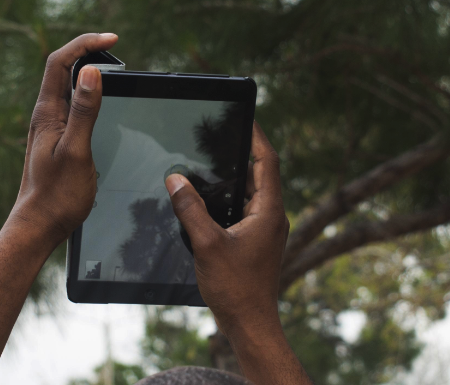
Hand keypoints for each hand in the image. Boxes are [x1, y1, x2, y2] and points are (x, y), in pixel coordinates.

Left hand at [8, 33, 117, 243]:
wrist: (40, 226)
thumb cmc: (56, 196)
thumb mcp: (75, 151)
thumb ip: (84, 111)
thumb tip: (90, 73)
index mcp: (47, 114)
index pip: (60, 62)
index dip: (84, 44)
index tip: (112, 40)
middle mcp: (46, 116)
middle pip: (63, 69)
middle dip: (87, 51)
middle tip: (115, 48)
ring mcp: (51, 128)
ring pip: (68, 87)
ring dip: (88, 70)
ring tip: (113, 65)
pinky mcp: (59, 140)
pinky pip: (73, 106)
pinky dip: (89, 93)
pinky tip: (103, 100)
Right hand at [165, 122, 288, 329]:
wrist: (250, 324)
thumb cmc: (236, 288)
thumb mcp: (207, 244)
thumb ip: (190, 209)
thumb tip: (176, 179)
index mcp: (269, 211)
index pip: (267, 161)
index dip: (257, 136)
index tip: (245, 116)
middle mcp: (273, 217)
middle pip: (261, 174)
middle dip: (241, 153)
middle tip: (220, 135)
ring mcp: (267, 230)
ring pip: (253, 192)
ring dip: (235, 177)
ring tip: (212, 160)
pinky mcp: (257, 241)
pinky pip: (247, 209)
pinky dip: (231, 198)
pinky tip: (209, 200)